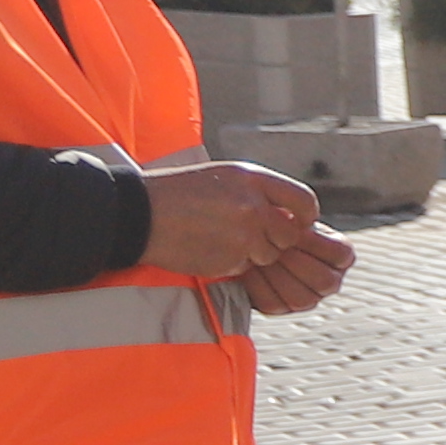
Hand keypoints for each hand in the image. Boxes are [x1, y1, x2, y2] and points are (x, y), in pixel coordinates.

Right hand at [134, 159, 324, 281]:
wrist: (140, 214)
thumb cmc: (180, 193)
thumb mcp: (224, 177)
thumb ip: (260, 192)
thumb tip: (292, 213)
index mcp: (253, 179)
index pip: (304, 200)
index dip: (305, 215)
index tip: (298, 222)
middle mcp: (253, 206)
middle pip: (289, 234)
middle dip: (275, 239)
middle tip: (248, 233)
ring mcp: (243, 235)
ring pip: (270, 255)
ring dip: (253, 253)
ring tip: (221, 237)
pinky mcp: (231, 260)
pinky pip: (246, 267)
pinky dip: (233, 262)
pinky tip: (209, 248)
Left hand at [235, 224, 355, 317]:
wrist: (246, 234)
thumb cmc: (273, 218)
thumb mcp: (291, 212)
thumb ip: (301, 212)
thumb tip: (303, 222)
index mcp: (341, 255)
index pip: (340, 254)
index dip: (315, 243)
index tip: (295, 230)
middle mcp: (331, 280)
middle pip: (324, 281)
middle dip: (296, 262)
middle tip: (275, 247)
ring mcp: (308, 297)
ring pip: (302, 298)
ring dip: (277, 276)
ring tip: (260, 257)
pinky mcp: (282, 307)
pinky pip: (274, 304)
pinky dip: (258, 286)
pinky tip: (249, 269)